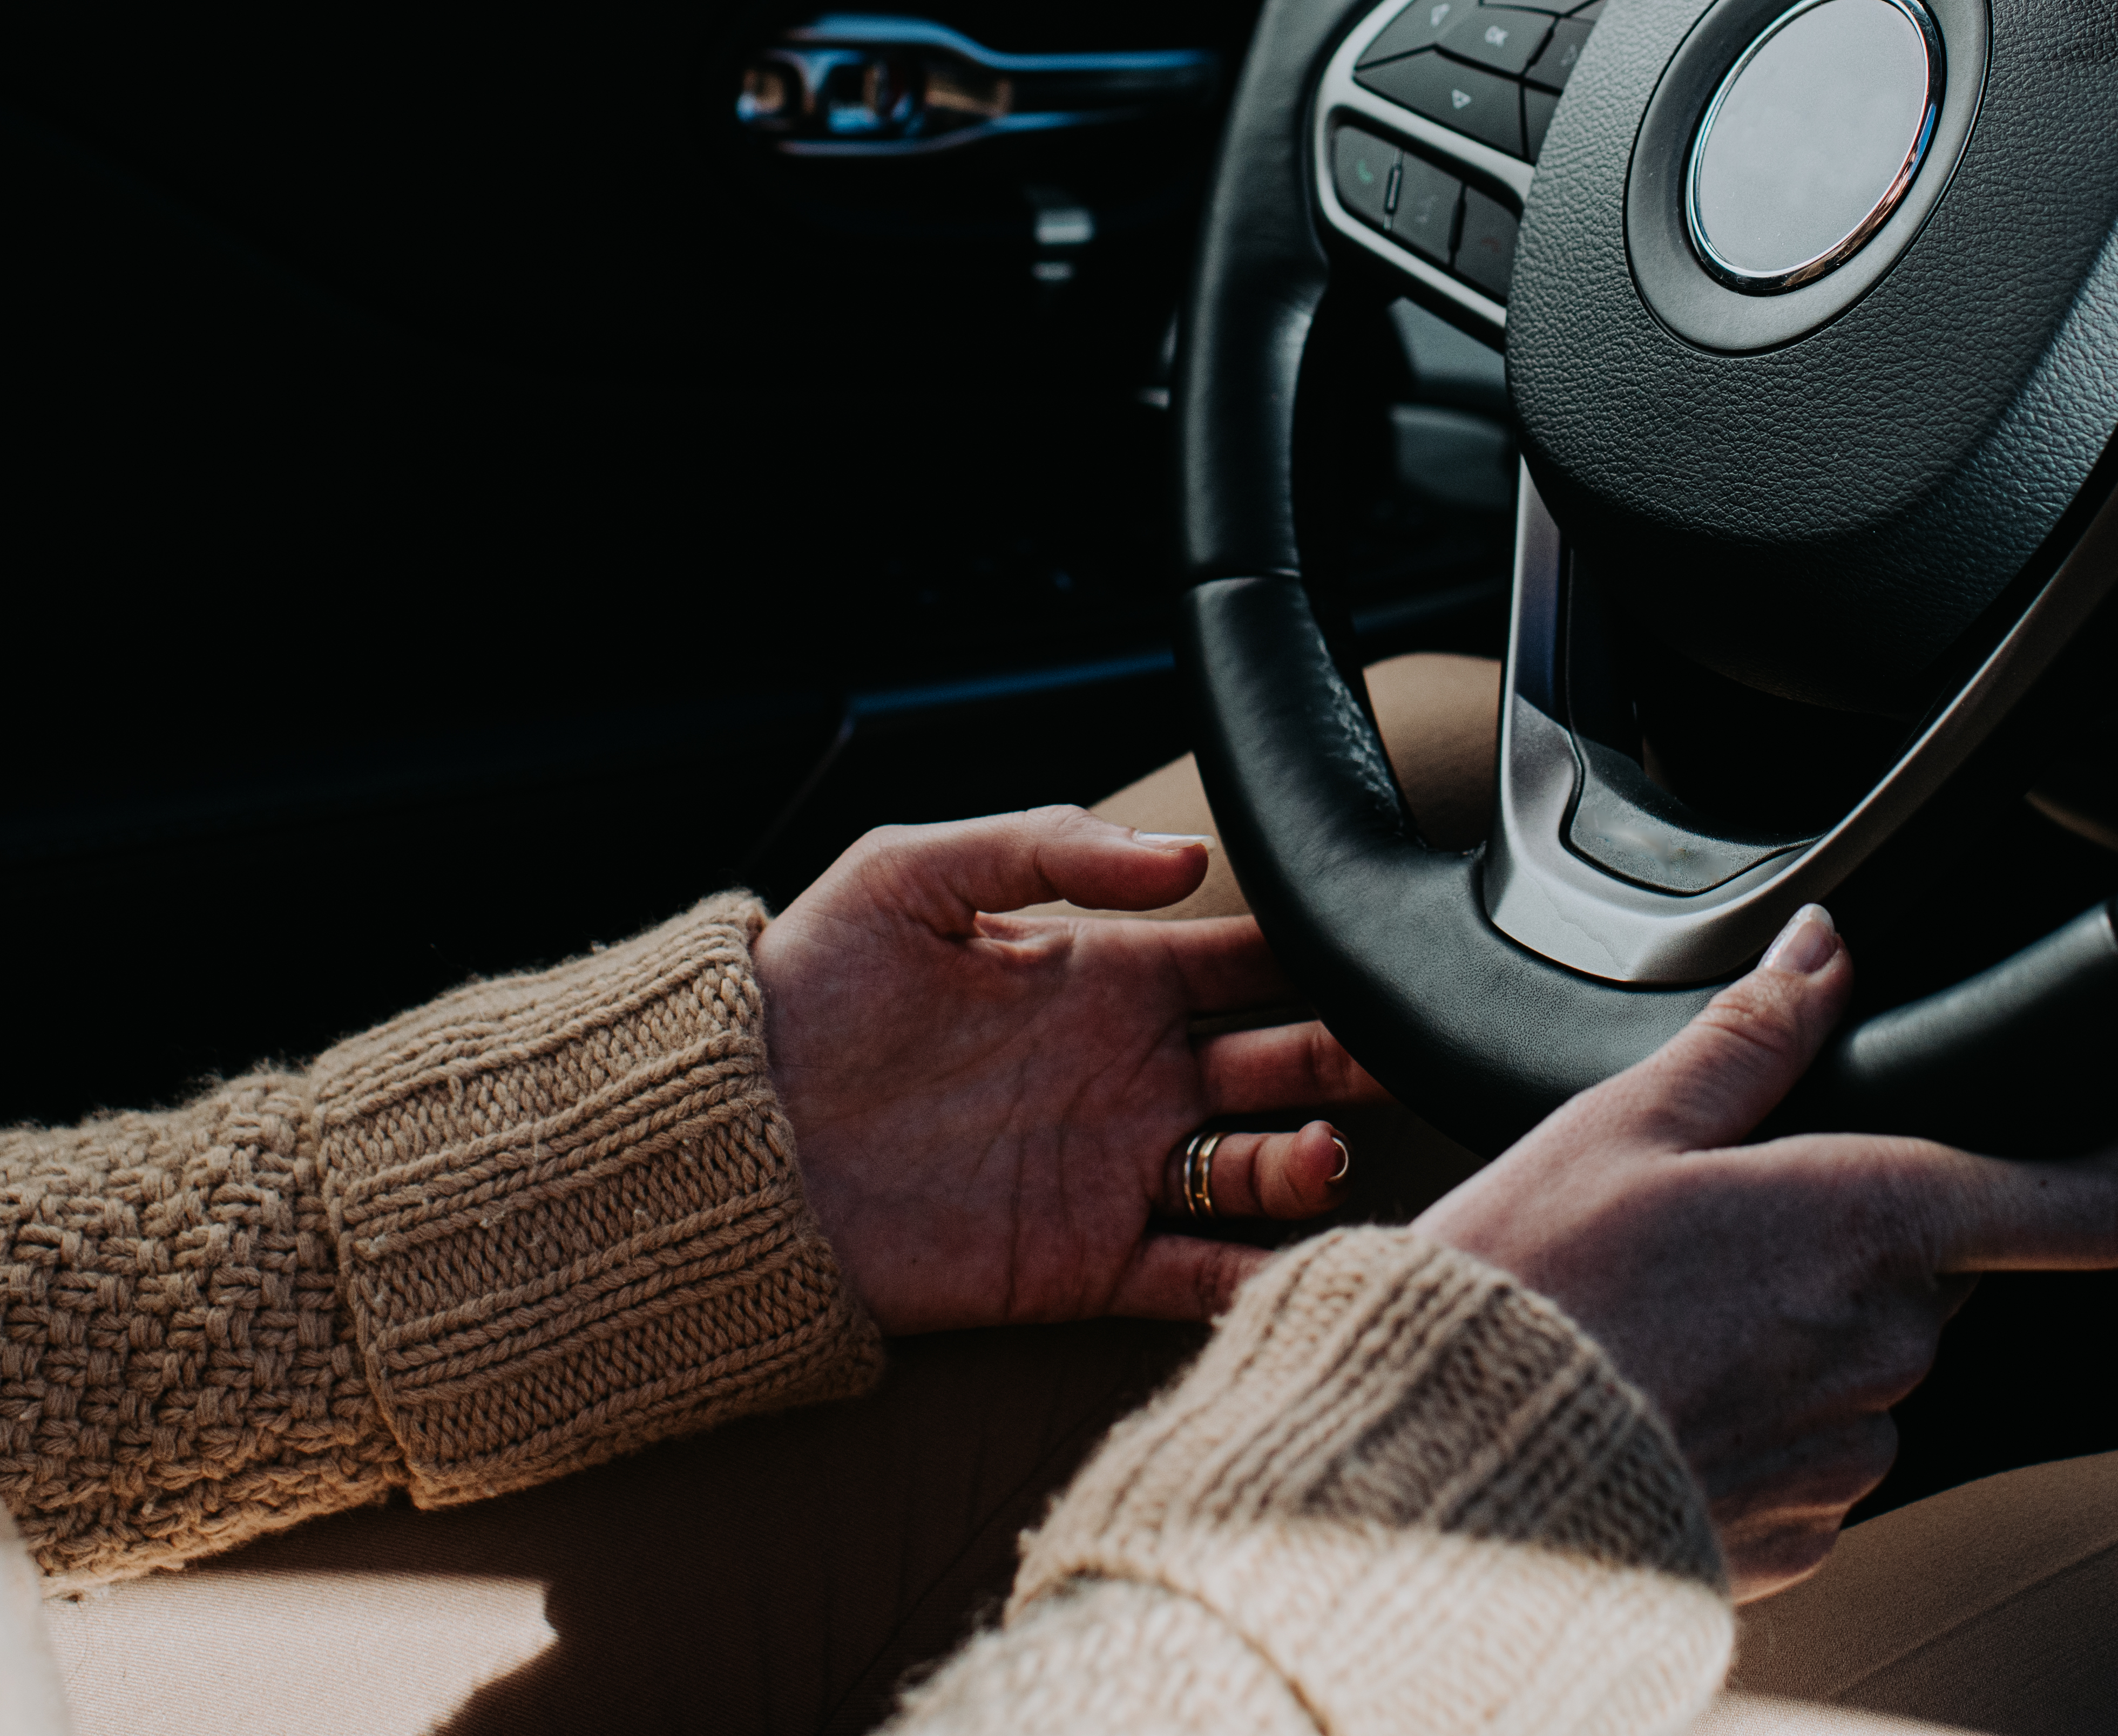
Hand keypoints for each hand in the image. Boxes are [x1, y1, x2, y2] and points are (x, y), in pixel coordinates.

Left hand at [758, 809, 1383, 1331]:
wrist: (727, 1134)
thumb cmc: (812, 985)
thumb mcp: (915, 870)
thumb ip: (1050, 842)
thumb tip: (1186, 857)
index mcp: (1112, 978)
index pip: (1252, 962)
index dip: (1316, 957)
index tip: (1369, 954)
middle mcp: (1133, 1075)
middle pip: (1284, 1064)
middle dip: (1348, 1058)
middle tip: (1390, 1054)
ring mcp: (1116, 1171)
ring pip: (1259, 1170)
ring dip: (1308, 1164)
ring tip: (1320, 1151)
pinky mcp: (1082, 1264)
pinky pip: (1197, 1275)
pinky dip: (1257, 1274)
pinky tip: (1295, 1257)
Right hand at [1418, 907, 2117, 1595]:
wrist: (1437, 1478)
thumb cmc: (1525, 1294)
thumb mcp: (1623, 1125)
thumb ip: (1753, 1035)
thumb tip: (1826, 948)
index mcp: (1866, 1224)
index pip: (2092, 1209)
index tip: (2107, 1132)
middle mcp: (1885, 1349)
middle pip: (1940, 1271)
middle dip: (1863, 1240)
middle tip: (1732, 1225)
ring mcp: (1848, 1457)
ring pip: (1876, 1364)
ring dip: (1809, 1333)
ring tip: (1676, 1316)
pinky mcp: (1801, 1539)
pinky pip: (1822, 1456)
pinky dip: (1766, 1420)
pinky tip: (1671, 1393)